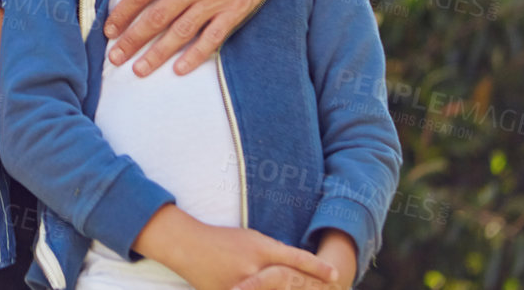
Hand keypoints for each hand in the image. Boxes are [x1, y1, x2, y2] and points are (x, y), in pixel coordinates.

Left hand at [104, 0, 284, 76]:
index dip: (122, 14)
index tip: (109, 30)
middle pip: (157, 17)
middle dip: (133, 40)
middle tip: (116, 57)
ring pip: (181, 32)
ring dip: (158, 54)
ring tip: (139, 69)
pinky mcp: (235, 10)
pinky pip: (213, 38)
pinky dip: (196, 55)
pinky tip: (180, 68)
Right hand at [171, 221, 339, 289]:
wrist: (188, 246)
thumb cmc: (222, 239)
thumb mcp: (251, 238)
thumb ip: (273, 252)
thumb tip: (294, 265)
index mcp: (261, 248)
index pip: (296, 258)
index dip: (317, 267)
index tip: (335, 275)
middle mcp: (255, 268)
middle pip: (289, 281)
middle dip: (308, 286)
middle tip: (330, 289)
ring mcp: (243, 285)